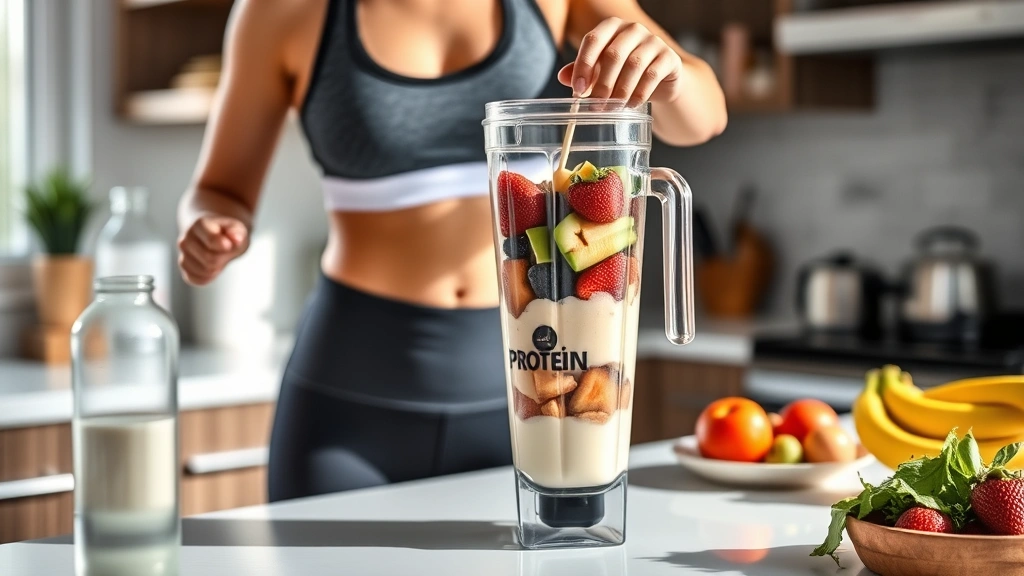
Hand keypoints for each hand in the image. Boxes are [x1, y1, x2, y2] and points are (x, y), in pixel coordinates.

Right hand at [177, 215, 248, 285]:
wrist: (215, 236)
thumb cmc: (227, 233)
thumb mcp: (237, 228)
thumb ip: (237, 233)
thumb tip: (236, 239)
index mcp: (199, 225)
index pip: (211, 241)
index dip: (225, 246)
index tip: (229, 245)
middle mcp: (185, 240)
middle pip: (210, 259)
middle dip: (223, 259)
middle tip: (225, 252)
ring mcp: (183, 255)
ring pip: (204, 271)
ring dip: (217, 268)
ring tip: (218, 257)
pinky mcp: (184, 269)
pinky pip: (198, 280)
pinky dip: (209, 277)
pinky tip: (212, 267)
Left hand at [558, 18, 682, 107]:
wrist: (660, 80)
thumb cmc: (623, 73)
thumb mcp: (600, 71)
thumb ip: (581, 72)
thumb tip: (563, 77)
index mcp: (611, 27)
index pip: (593, 40)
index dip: (583, 66)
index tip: (577, 92)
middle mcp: (633, 29)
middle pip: (613, 54)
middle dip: (602, 84)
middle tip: (595, 106)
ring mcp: (654, 41)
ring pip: (633, 65)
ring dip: (620, 91)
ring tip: (613, 108)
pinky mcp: (669, 57)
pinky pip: (652, 76)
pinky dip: (638, 94)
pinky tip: (630, 105)